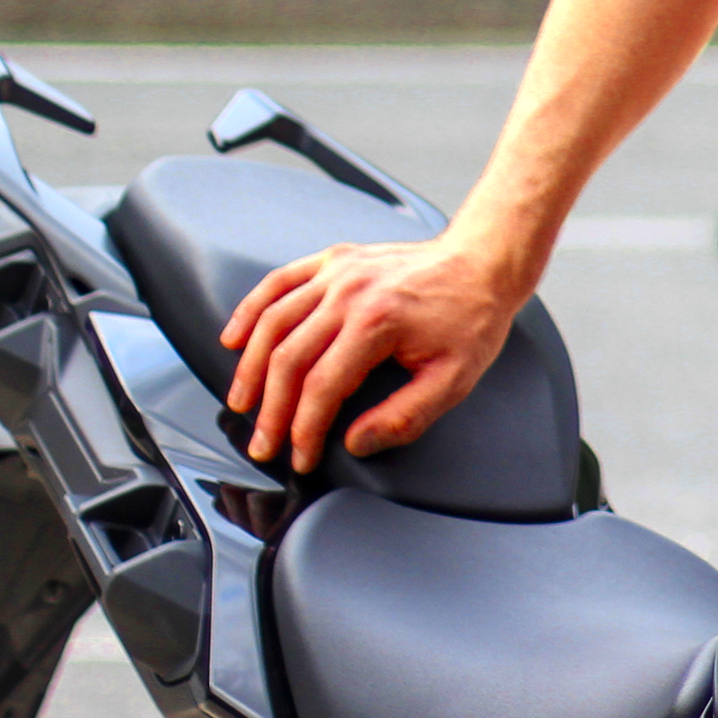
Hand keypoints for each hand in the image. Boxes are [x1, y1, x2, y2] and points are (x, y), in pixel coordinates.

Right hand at [220, 230, 527, 471]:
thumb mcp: (454, 379)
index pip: (322, 387)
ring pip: (273, 322)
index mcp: (378, 321)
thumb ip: (405, 416)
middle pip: (288, 358)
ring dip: (250, 367)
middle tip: (263, 444)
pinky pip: (279, 283)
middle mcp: (350, 292)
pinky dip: (250, 311)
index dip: (305, 429)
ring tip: (241, 403)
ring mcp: (338, 272)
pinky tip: (234, 338)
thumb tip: (356, 442)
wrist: (483, 262)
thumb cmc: (472, 318)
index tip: (300, 457)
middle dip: (271, 410)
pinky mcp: (333, 260)